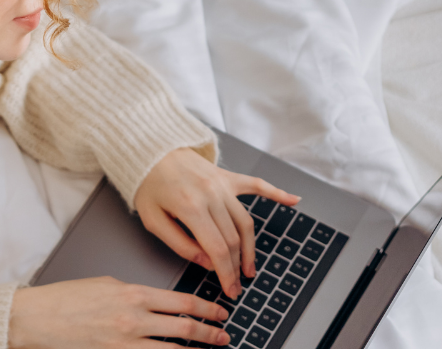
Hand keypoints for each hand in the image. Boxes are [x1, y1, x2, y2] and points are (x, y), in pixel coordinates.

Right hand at [8, 277, 231, 347]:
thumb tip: (157, 302)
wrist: (36, 318)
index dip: (207, 308)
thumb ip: (135, 293)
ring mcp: (125, 343)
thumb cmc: (66, 299)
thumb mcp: (106, 285)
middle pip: (185, 328)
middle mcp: (133, 319)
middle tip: (224, 335)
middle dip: (210, 332)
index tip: (220, 312)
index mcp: (133, 294)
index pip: (183, 302)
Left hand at [134, 147, 299, 299]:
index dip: (225, 273)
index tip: (229, 288)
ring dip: (251, 248)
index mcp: (191, 207)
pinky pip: (256, 185)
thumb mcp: (152, 220)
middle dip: (236, 267)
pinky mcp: (227, 176)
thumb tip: (206, 262)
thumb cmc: (148, 185)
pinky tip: (294, 200)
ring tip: (249, 267)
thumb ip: (179, 244)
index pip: (217, 248)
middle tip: (237, 285)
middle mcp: (212, 195)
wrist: (149, 151)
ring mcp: (223, 184)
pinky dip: (277, 193)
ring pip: (246, 222)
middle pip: (233, 239)